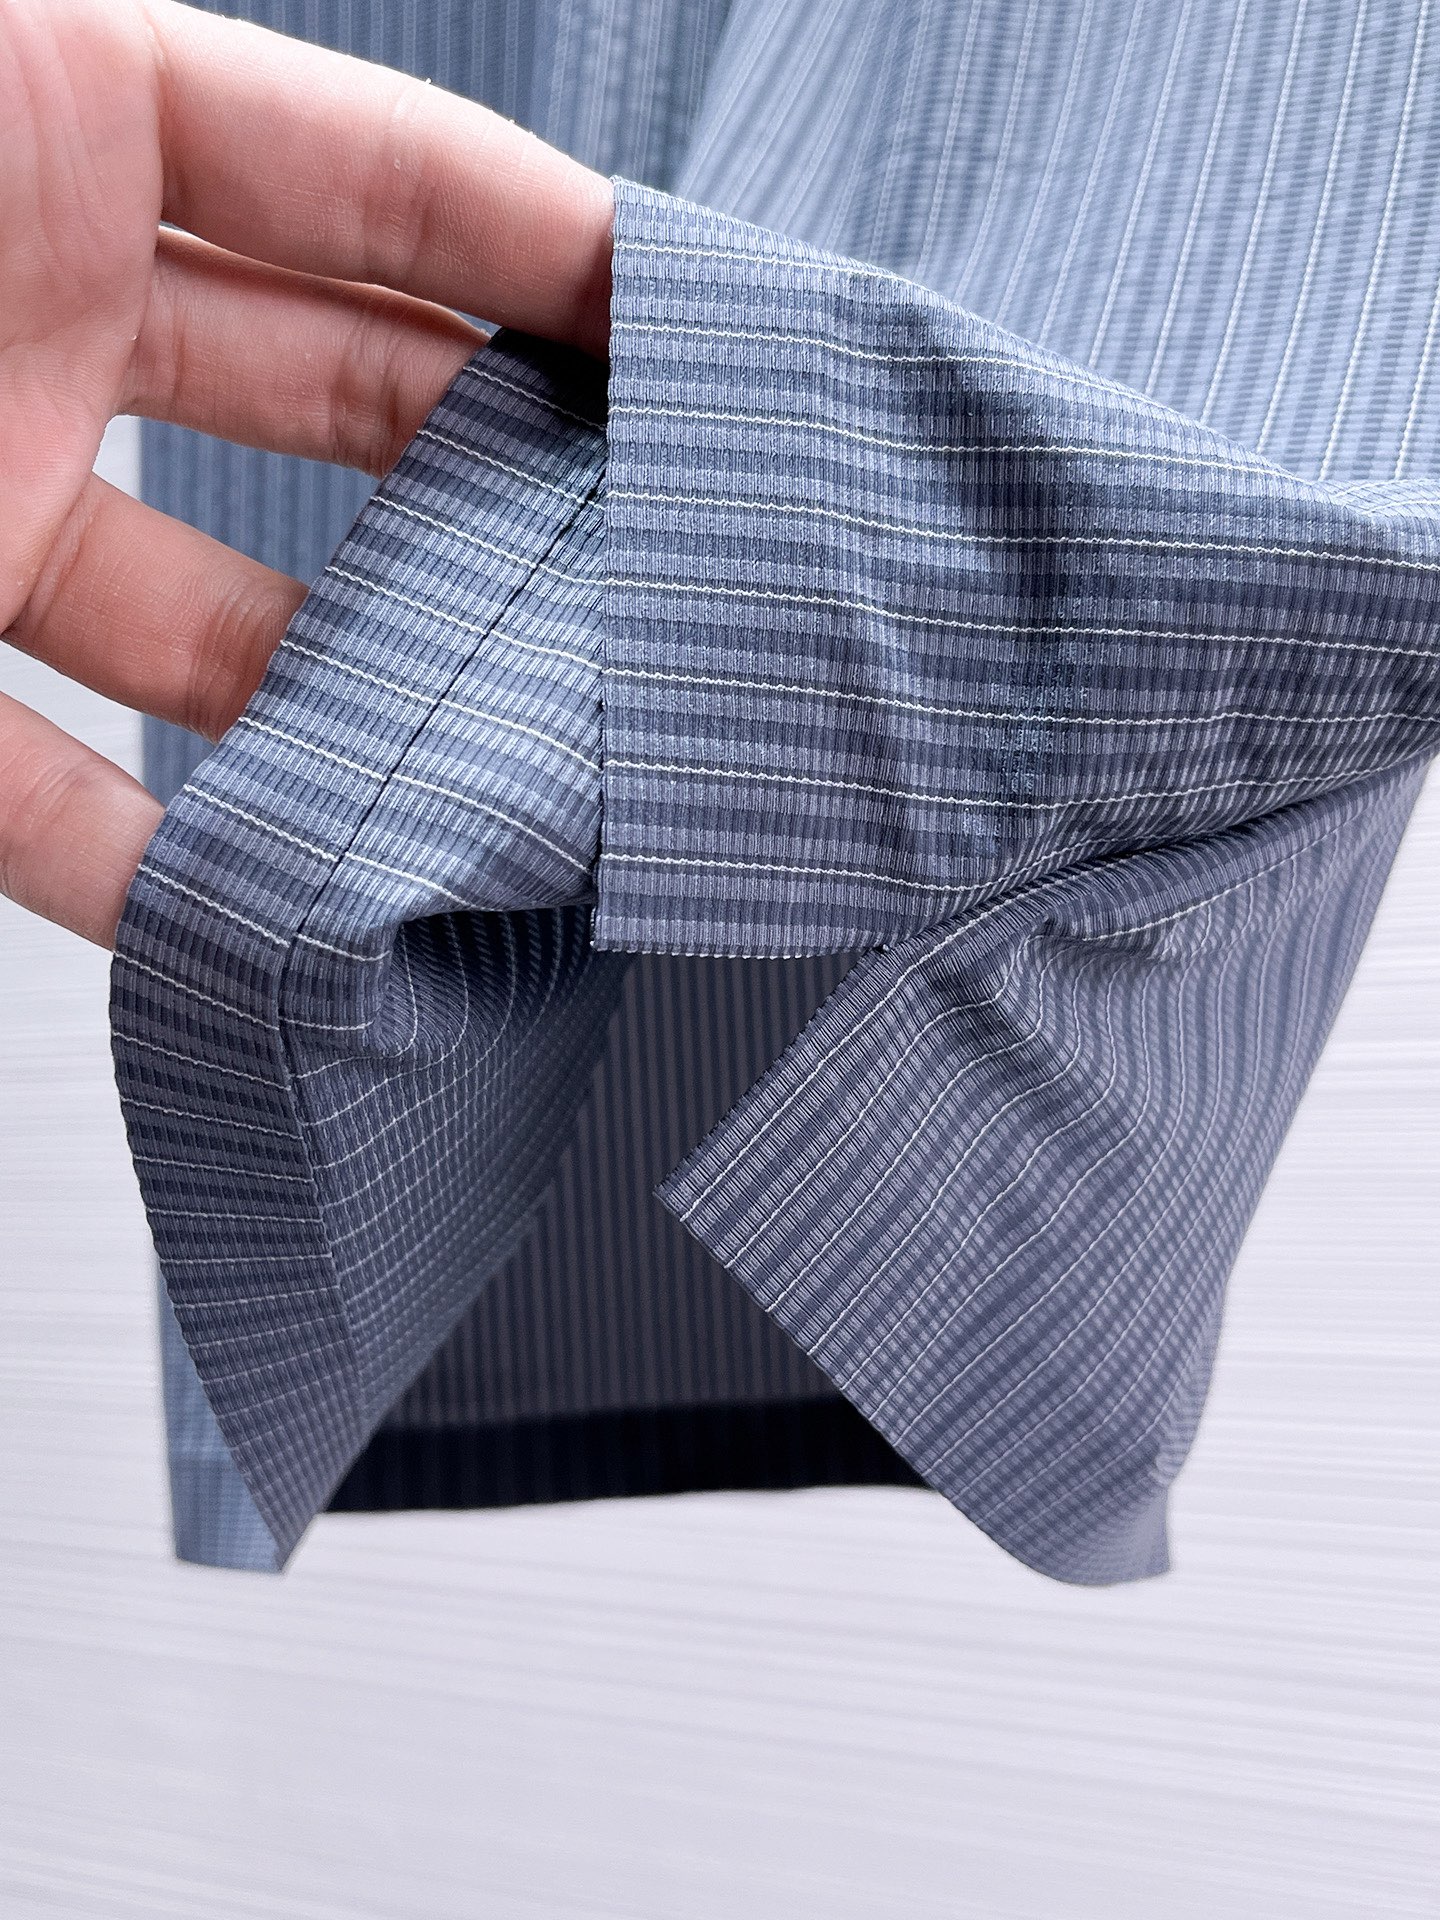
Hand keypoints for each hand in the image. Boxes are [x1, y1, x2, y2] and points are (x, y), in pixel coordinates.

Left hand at [0, 0, 612, 944]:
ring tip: (504, 785)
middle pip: (328, 417)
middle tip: (642, 584)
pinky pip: (39, 793)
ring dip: (351, 719)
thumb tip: (552, 212)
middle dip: (491, 494)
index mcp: (61, 123)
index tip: (699, 339)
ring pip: (209, 634)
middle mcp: (31, 325)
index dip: (543, 245)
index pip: (361, 181)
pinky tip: (278, 919)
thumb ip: (242, 138)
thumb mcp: (17, 53)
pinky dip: (155, 870)